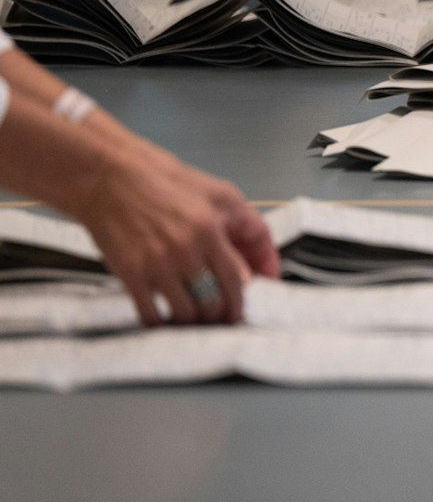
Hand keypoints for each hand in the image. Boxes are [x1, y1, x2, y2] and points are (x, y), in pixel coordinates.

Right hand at [72, 143, 277, 326]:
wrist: (108, 178)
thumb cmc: (164, 181)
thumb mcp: (219, 193)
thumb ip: (243, 227)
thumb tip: (254, 266)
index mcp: (211, 229)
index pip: (238, 279)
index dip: (243, 299)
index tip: (244, 308)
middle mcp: (186, 250)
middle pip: (214, 301)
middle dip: (222, 316)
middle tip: (222, 318)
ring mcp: (157, 265)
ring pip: (186, 313)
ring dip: (195, 322)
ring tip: (198, 320)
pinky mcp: (130, 274)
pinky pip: (151, 314)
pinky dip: (163, 324)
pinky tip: (167, 320)